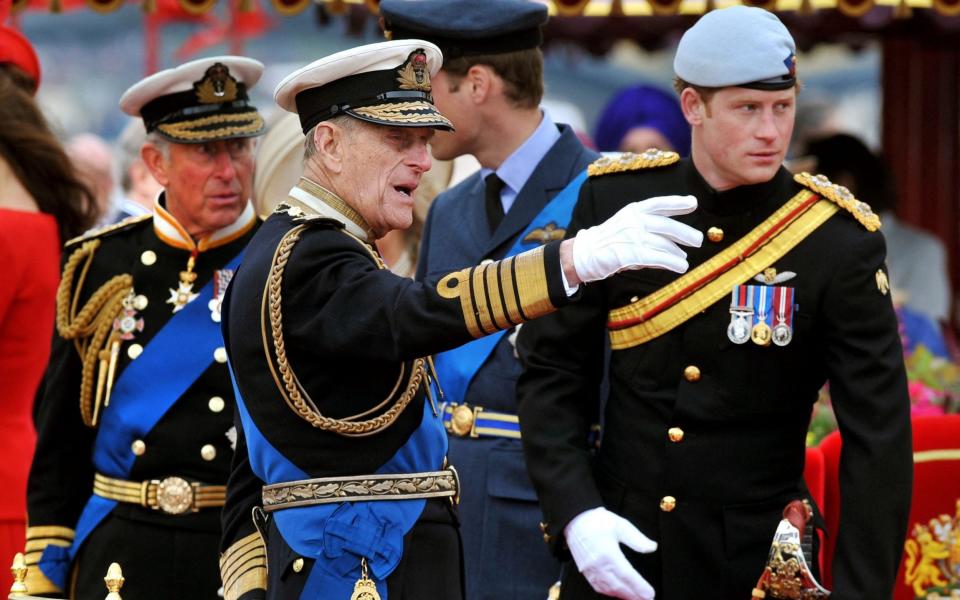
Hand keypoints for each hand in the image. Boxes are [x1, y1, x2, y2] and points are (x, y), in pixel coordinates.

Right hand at [564, 507, 657, 599]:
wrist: (575, 520)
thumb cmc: (597, 521)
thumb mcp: (620, 524)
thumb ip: (637, 538)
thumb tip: (652, 547)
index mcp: (608, 552)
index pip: (627, 575)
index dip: (639, 586)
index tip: (650, 593)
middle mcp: (598, 564)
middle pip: (618, 586)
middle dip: (634, 595)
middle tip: (647, 599)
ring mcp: (590, 569)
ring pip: (608, 589)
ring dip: (623, 596)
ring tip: (636, 599)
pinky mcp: (585, 571)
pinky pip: (598, 587)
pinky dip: (610, 593)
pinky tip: (618, 594)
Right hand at [570, 195, 701, 283]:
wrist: (583, 254)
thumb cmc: (607, 241)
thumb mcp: (626, 225)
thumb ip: (647, 228)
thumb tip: (673, 241)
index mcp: (633, 210)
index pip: (659, 204)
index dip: (677, 203)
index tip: (693, 203)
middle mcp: (634, 220)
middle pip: (667, 226)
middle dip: (685, 233)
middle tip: (698, 240)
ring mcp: (632, 236)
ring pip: (664, 244)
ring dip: (678, 253)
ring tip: (685, 261)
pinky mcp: (630, 253)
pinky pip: (658, 258)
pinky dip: (672, 263)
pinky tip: (681, 267)